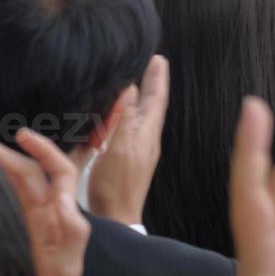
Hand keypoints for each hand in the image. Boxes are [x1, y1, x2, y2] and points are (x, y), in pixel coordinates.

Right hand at [0, 128, 89, 275]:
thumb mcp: (67, 266)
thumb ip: (71, 232)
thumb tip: (63, 200)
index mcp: (58, 212)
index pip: (57, 171)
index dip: (43, 149)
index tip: (21, 136)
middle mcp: (39, 209)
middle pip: (24, 170)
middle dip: (1, 154)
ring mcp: (17, 215)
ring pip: (5, 180)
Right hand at [86, 55, 168, 224]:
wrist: (116, 217)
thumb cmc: (117, 187)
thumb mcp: (119, 149)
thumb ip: (124, 118)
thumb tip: (128, 88)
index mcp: (146, 135)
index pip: (155, 100)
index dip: (156, 78)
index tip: (158, 58)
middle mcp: (145, 139)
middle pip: (150, 105)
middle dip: (151, 83)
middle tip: (151, 62)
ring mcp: (136, 149)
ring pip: (141, 115)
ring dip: (140, 96)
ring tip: (137, 81)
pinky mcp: (125, 157)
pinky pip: (127, 126)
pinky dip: (126, 112)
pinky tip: (118, 112)